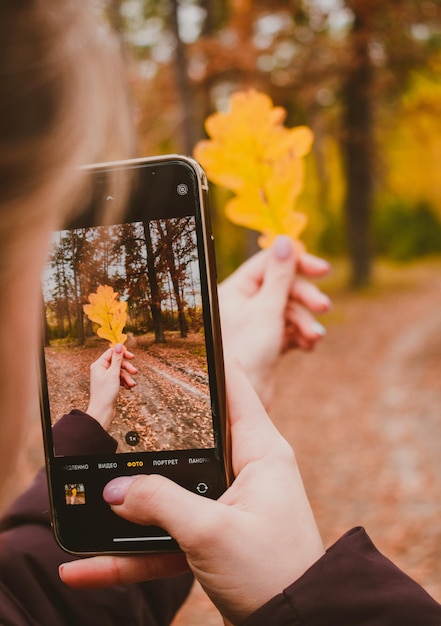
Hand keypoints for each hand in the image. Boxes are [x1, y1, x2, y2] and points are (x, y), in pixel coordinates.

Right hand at [60, 360, 324, 624]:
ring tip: (88, 501)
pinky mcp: (214, 540)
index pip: (236, 391)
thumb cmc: (274, 572)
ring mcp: (227, 507)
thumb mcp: (213, 533)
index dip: (212, 363)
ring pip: (171, 495)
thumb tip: (115, 491)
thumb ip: (160, 504)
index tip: (187, 339)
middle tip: (117, 412)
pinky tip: (91, 566)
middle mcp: (246, 473)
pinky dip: (133, 554)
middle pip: (193, 440)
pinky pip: (167, 540)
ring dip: (131, 508)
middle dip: (153, 435)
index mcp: (261, 453)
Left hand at [86, 344, 136, 429]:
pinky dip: (125, 382)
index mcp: (98, 365)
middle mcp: (100, 369)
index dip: (122, 354)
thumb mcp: (113, 374)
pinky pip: (119, 379)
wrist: (102, 412)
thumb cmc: (105, 393)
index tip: (133, 357)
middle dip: (127, 367)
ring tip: (132, 385)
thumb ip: (117, 359)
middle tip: (135, 372)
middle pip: (117, 362)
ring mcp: (105, 377)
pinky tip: (128, 388)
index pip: (112, 353)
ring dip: (127, 377)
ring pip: (119, 371)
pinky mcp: (109, 384)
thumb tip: (119, 345)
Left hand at [219, 235, 330, 404]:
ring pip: (290, 310)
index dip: (297, 262)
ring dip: (306, 321)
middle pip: (283, 286)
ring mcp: (257, 323)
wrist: (244, 400)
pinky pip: (291, 329)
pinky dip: (302, 335)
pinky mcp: (268, 342)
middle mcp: (244, 303)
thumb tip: (286, 239)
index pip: (269, 262)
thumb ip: (280, 274)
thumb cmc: (248, 352)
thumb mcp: (268, 308)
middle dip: (305, 298)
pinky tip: (308, 346)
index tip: (323, 269)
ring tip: (314, 338)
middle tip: (324, 306)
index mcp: (235, 289)